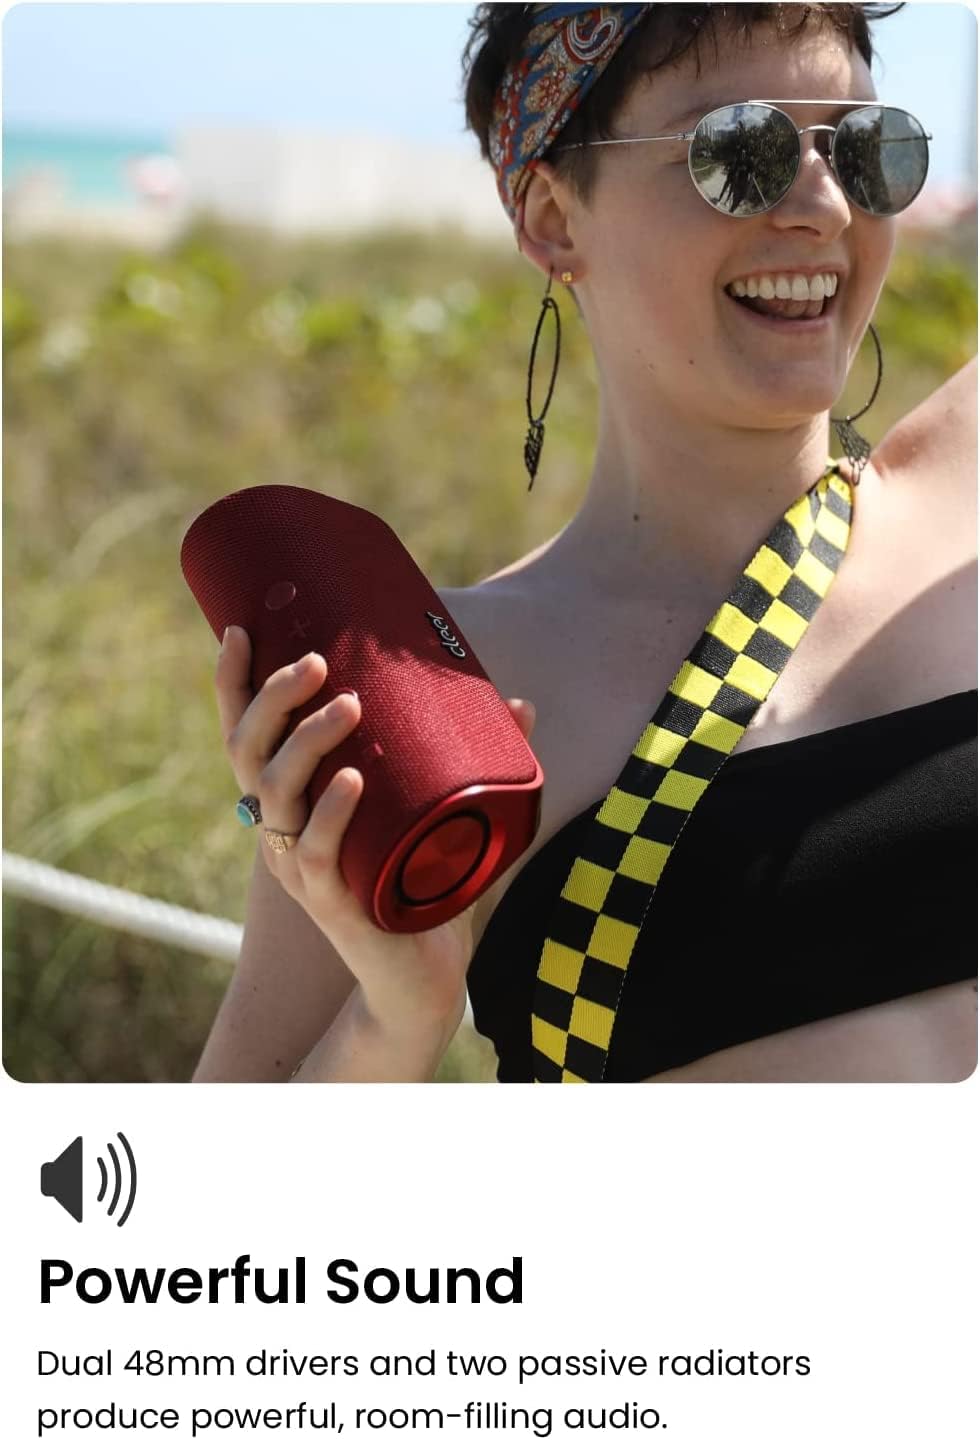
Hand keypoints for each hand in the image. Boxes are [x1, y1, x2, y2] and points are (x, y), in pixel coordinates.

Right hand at [215, 626, 536, 1045]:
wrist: (422, 977)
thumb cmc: (423, 886)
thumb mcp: (439, 815)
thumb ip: (471, 764)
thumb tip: (520, 706)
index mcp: (293, 800)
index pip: (244, 733)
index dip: (234, 683)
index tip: (238, 628)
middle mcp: (283, 829)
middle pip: (248, 752)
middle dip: (273, 699)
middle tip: (315, 662)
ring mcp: (302, 867)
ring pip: (277, 795)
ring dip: (308, 743)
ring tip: (351, 706)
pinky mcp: (332, 903)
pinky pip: (318, 854)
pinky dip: (332, 814)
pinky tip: (353, 781)